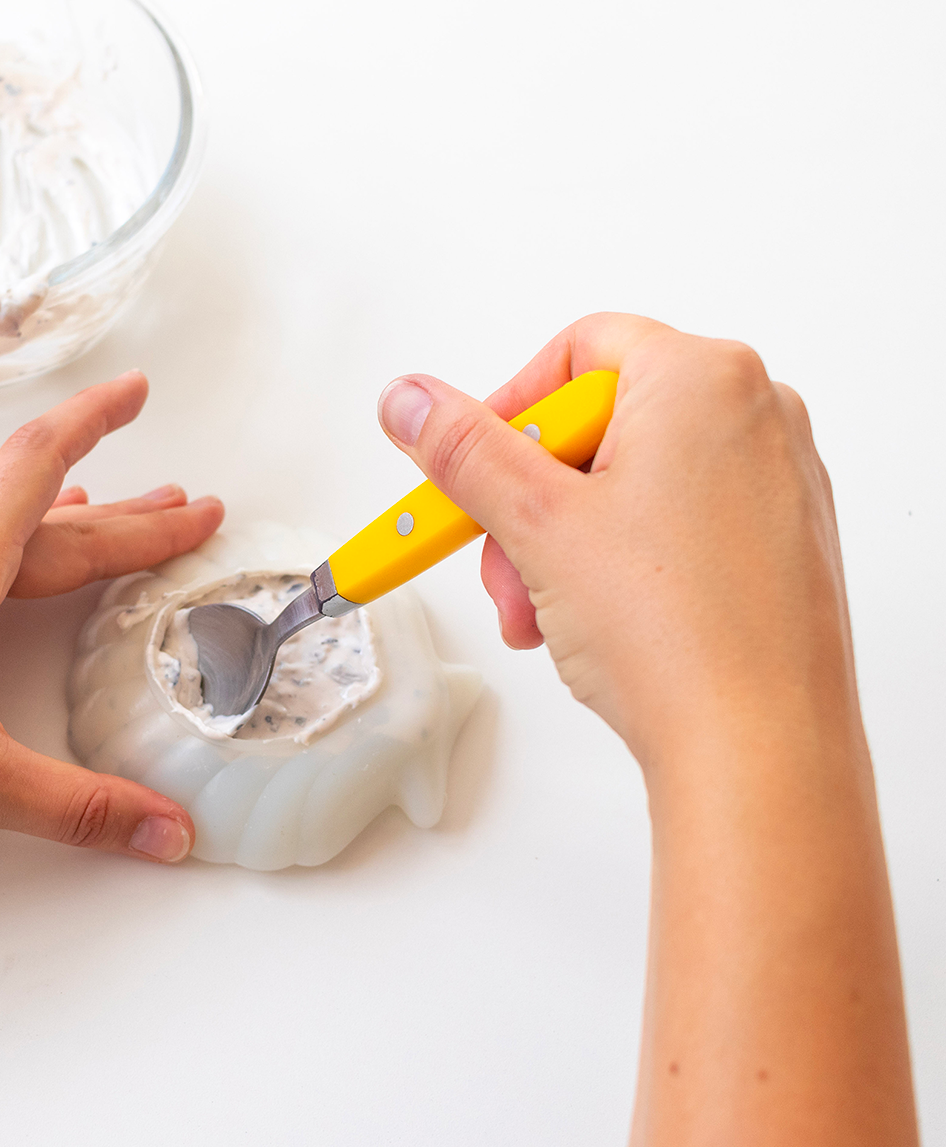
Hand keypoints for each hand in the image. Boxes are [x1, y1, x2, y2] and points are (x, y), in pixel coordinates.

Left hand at [0, 371, 222, 874]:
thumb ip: (82, 806)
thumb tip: (165, 829)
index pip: (41, 462)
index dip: (99, 419)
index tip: (138, 391)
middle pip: (48, 510)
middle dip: (131, 513)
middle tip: (188, 508)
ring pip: (6, 529)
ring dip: (78, 525)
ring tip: (131, 519)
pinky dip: (20, 544)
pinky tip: (26, 554)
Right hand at [376, 312, 850, 767]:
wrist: (758, 751)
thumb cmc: (677, 635)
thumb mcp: (537, 525)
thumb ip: (463, 450)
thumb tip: (411, 401)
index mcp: (704, 379)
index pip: (578, 351)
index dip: (509, 408)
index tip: (471, 466)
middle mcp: (755, 415)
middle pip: (599, 426)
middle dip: (530, 503)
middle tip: (506, 563)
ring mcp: (776, 482)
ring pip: (631, 485)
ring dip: (564, 545)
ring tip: (545, 613)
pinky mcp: (779, 544)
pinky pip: (675, 525)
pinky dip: (621, 564)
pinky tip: (598, 624)